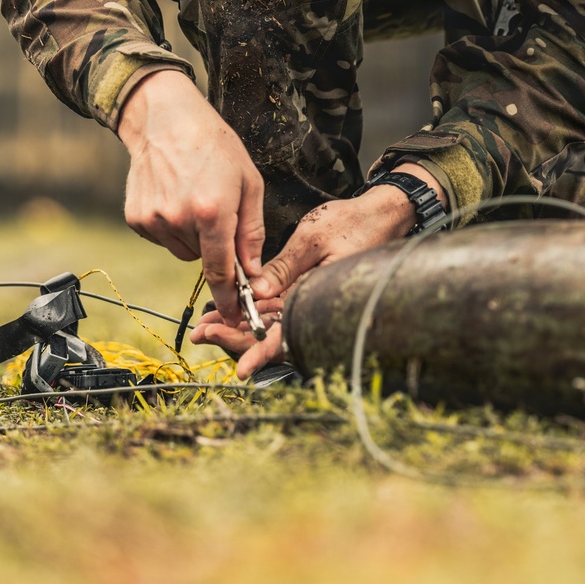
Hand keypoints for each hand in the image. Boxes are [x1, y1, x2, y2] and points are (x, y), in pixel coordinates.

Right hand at [118, 69, 263, 323]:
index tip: (235, 319)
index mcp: (213, 212)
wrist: (166, 119)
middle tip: (215, 209)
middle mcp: (179, 220)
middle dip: (214, 246)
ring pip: (182, 251)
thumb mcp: (249, 183)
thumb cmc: (215, 146)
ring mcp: (154, 220)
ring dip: (192, 236)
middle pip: (203, 260)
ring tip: (193, 197)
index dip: (230, 299)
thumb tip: (252, 272)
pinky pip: (162, 239)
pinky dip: (171, 226)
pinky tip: (174, 196)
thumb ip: (251, 232)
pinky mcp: (136, 218)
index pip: (222, 271)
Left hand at [191, 164, 445, 377]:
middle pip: (271, 335)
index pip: (286, 335)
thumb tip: (256, 291)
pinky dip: (253, 309)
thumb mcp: (313, 239)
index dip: (261, 353)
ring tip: (205, 325)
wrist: (383, 214)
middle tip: (201, 334)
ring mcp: (309, 299)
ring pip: (271, 324)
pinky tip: (230, 307)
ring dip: (238, 325)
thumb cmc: (353, 223)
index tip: (240, 369)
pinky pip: (278, 308)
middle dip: (234, 339)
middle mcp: (313, 305)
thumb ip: (284, 267)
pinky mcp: (306, 289)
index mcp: (317, 298)